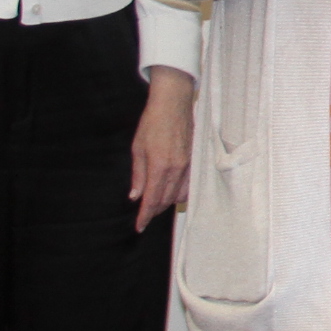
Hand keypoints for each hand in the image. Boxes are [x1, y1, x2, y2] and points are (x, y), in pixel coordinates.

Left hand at [131, 67, 194, 230]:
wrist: (173, 104)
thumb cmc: (152, 123)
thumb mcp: (137, 148)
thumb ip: (138, 175)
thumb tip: (135, 196)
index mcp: (159, 166)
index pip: (152, 199)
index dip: (144, 216)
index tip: (139, 227)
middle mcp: (176, 169)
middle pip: (166, 200)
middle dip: (154, 210)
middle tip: (144, 215)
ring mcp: (188, 165)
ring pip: (179, 195)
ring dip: (167, 203)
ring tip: (157, 203)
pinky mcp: (195, 160)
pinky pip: (189, 185)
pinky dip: (180, 193)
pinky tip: (173, 192)